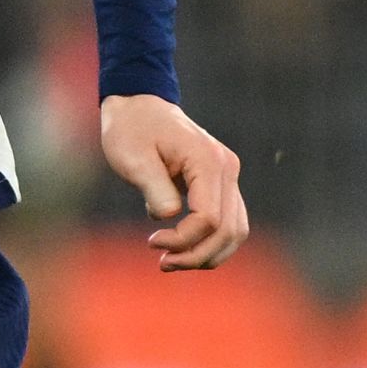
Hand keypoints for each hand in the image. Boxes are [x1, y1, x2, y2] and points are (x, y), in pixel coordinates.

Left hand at [99, 93, 249, 271]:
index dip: (183, 240)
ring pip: (235, 230)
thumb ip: (154, 188)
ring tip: (172, 262)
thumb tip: (169, 217)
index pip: (209, 218)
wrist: (139, 104)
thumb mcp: (133, 158)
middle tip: (163, 263)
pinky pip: (228, 221)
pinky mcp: (221, 183)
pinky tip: (182, 249)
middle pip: (228, 230)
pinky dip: (210, 242)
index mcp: (207, 161)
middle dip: (197, 255)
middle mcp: (226, 168)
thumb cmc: (131, 129)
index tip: (152, 242)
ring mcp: (228, 175)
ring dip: (208, 254)